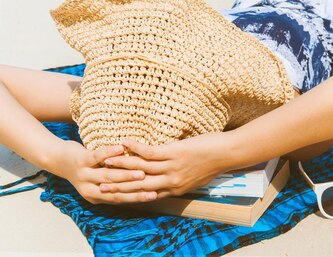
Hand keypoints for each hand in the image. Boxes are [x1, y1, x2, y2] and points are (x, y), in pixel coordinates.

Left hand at [55, 140, 156, 204]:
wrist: (57, 158)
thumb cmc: (85, 169)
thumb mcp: (97, 182)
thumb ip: (114, 186)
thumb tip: (141, 186)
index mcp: (95, 197)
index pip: (119, 199)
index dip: (137, 197)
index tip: (155, 195)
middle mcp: (88, 189)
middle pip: (115, 190)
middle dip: (135, 189)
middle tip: (153, 186)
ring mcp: (84, 175)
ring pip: (107, 176)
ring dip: (125, 174)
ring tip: (141, 171)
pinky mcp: (80, 160)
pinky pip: (97, 156)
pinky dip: (109, 153)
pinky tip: (121, 148)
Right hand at [98, 133, 233, 198]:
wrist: (229, 153)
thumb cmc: (216, 162)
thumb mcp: (196, 178)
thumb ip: (181, 180)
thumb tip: (171, 179)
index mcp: (175, 189)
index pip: (146, 193)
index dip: (128, 193)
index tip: (113, 191)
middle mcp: (171, 182)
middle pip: (138, 184)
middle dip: (118, 183)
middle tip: (99, 181)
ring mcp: (172, 168)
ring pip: (140, 168)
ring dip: (121, 164)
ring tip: (105, 160)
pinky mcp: (174, 153)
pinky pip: (150, 152)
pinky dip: (135, 147)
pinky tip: (125, 141)